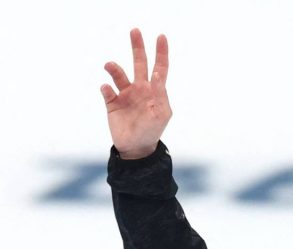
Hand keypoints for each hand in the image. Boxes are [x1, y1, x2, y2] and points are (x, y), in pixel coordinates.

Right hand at [101, 29, 170, 158]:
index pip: (159, 68)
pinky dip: (106, 89)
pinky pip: (107, 91)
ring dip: (114, 68)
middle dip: (137, 47)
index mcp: (154, 91)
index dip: (161, 53)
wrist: (136, 148)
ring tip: (109, 65)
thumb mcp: (161, 114)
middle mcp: (140, 89)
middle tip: (135, 30)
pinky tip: (107, 89)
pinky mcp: (112, 103)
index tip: (161, 36)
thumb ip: (160, 94)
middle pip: (139, 63)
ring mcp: (125, 95)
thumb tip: (157, 74)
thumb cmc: (152, 131)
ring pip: (118, 75)